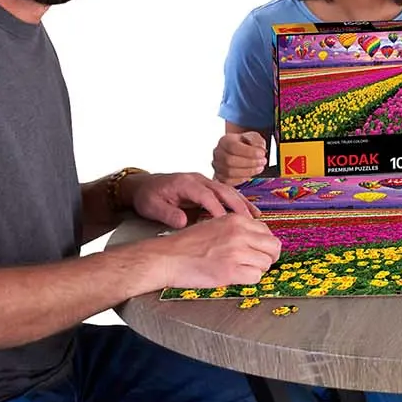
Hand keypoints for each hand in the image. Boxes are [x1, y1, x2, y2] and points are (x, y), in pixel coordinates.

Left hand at [126, 171, 254, 227]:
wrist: (144, 185)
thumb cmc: (148, 196)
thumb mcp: (151, 206)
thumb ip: (167, 214)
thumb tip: (183, 222)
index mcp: (185, 183)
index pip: (205, 195)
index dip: (216, 208)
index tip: (225, 222)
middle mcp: (198, 179)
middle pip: (222, 190)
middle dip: (237, 205)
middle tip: (250, 221)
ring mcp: (204, 182)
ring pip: (228, 191)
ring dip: (242, 203)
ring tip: (257, 217)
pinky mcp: (207, 187)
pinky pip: (227, 194)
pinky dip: (239, 202)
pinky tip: (249, 213)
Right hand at [153, 209, 282, 289]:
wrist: (167, 257)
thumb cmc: (188, 244)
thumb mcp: (216, 225)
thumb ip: (238, 230)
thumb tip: (259, 241)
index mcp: (237, 220)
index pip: (267, 232)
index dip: (263, 244)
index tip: (256, 251)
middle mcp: (240, 233)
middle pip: (273, 247)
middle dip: (267, 257)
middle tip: (255, 263)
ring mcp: (236, 252)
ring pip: (266, 263)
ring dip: (256, 269)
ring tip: (240, 270)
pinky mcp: (230, 271)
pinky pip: (255, 277)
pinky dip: (248, 280)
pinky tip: (235, 277)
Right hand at [212, 130, 267, 182]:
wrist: (240, 150)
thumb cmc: (246, 143)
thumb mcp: (253, 137)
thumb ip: (257, 141)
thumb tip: (260, 149)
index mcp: (224, 140)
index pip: (233, 147)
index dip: (249, 152)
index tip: (262, 153)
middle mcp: (218, 153)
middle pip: (230, 161)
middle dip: (250, 163)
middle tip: (263, 161)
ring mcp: (217, 166)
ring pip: (229, 172)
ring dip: (248, 171)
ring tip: (259, 168)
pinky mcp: (220, 177)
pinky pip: (229, 181)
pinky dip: (242, 179)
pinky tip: (251, 174)